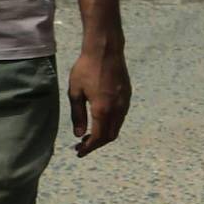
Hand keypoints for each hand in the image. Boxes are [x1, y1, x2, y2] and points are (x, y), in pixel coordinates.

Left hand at [67, 36, 127, 155]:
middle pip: (110, 135)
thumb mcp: (75, 92)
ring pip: (117, 127)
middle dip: (97, 144)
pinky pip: (121, 117)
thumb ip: (77, 115)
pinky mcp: (127, 97)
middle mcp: (117, 109)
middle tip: (82, 145)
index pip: (98, 137)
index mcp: (102, 109)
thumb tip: (79, 134)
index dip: (89, 147)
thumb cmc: (86, 69)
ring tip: (89, 134)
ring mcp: (124, 103)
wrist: (106, 51)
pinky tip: (100, 120)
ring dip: (104, 134)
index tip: (79, 152)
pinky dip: (111, 124)